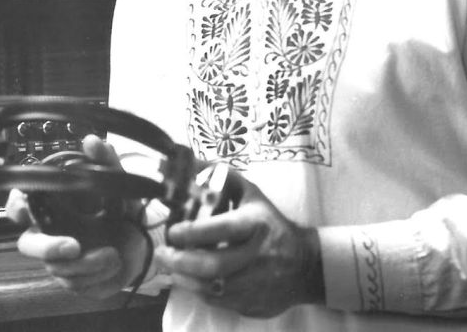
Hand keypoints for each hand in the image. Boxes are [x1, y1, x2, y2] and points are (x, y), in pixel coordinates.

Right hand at [6, 135, 150, 297]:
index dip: (16, 207)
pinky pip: (75, 285)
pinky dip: (96, 277)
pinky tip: (112, 265)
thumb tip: (92, 141)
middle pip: (28, 245)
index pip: (20, 205)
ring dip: (88, 264)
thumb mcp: (120, 183)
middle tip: (74, 245)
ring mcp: (59, 259)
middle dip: (49, 248)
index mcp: (54, 207)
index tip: (24, 208)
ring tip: (113, 255)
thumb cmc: (121, 210)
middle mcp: (50, 233)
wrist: (141, 243)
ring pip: (57, 268)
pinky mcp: (73, 280)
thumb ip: (106, 161)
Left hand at [155, 174, 323, 316]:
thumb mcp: (252, 195)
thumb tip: (191, 163)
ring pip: (212, 288)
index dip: (192, 232)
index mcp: (256, 224)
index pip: (221, 229)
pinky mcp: (252, 304)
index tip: (173, 230)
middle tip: (162, 253)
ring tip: (170, 268)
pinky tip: (190, 280)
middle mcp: (256, 256)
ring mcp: (255, 284)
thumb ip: (223, 178)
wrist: (303, 263)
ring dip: (184, 279)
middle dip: (180, 261)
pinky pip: (219, 302)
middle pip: (213, 265)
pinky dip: (199, 292)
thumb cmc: (270, 223)